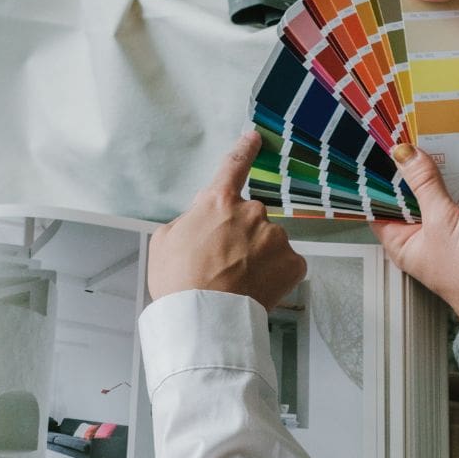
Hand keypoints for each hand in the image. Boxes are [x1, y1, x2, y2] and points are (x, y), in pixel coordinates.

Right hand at [149, 131, 307, 309]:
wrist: (204, 320)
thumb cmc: (178, 283)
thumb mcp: (165, 240)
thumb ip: (189, 219)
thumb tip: (202, 217)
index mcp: (218, 201)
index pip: (234, 165)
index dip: (245, 149)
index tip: (254, 137)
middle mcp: (252, 212)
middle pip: (251, 216)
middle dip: (242, 234)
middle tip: (223, 263)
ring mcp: (276, 237)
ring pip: (269, 241)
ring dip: (258, 255)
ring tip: (237, 281)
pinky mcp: (293, 263)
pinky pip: (286, 263)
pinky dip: (275, 274)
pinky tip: (256, 287)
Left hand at [372, 145, 458, 320]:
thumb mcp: (441, 220)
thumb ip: (424, 183)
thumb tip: (405, 155)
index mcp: (404, 239)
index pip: (382, 203)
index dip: (381, 177)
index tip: (381, 147)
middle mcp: (427, 232)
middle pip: (415, 191)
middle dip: (418, 167)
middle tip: (414, 134)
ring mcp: (454, 226)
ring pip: (446, 189)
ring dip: (449, 169)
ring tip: (444, 140)